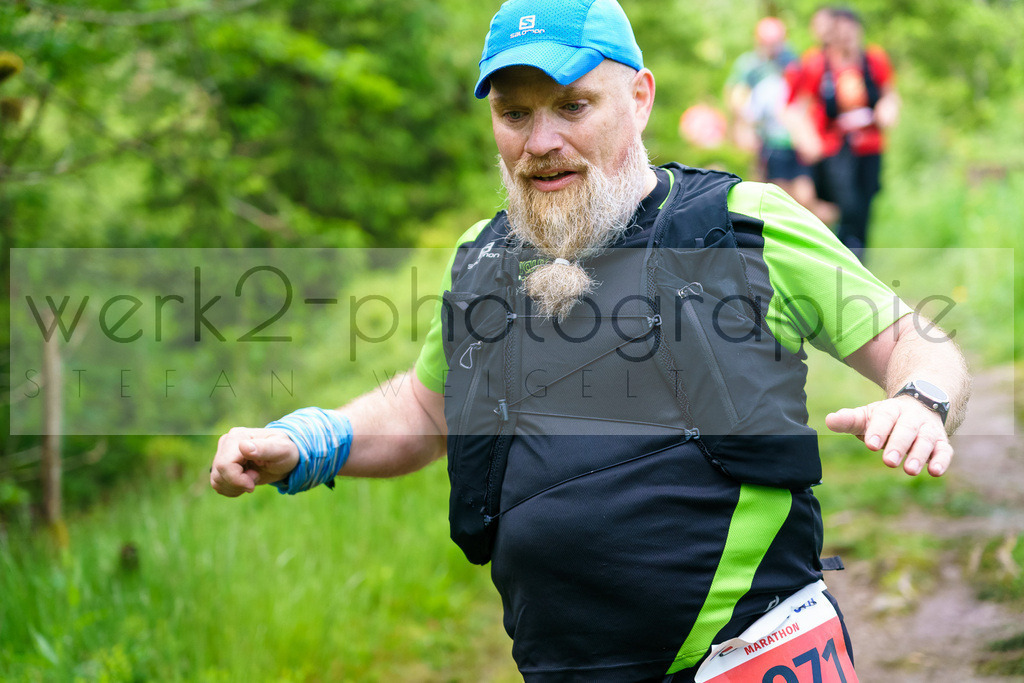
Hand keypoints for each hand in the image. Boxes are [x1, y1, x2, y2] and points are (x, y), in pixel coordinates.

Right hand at [210, 427, 299, 496]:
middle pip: (219, 474)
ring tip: (252, 478)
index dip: (238, 480)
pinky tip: (245, 483)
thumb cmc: (286, 452)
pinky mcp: (222, 464)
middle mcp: (226, 442)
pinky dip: (231, 489)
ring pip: (216, 480)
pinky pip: (217, 484)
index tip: (254, 483)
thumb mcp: (281, 450)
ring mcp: (222, 453)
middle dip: (238, 484)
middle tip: (256, 477)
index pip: (225, 465)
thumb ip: (264, 448)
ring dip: (235, 487)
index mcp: (238, 436)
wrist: (284, 457)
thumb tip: (243, 446)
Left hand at [825, 396, 952, 476]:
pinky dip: (941, 460)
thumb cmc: (886, 418)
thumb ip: (849, 420)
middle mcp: (912, 418)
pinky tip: (935, 471)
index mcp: (891, 410)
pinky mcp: (941, 443)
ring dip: (919, 455)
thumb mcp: (867, 416)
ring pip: (926, 440)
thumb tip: (829, 420)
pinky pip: (944, 450)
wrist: (921, 404)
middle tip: (888, 462)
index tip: (870, 444)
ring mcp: (928, 430)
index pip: (884, 418)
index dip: (878, 430)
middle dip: (898, 445)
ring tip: (910, 470)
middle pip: (906, 429)